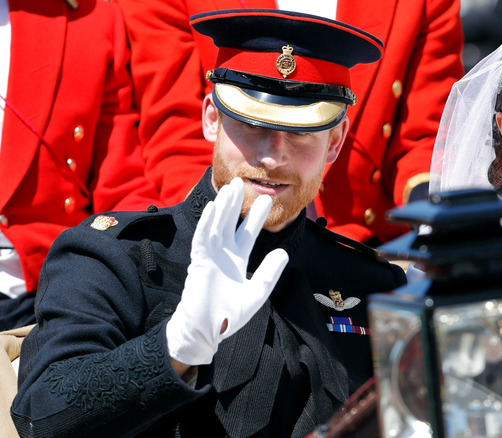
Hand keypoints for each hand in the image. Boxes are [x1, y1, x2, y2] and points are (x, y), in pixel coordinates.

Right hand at [166, 177, 288, 365]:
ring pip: (217, 226)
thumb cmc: (231, 315)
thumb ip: (270, 272)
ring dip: (223, 207)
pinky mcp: (199, 263)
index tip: (267, 200)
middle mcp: (223, 254)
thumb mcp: (258, 292)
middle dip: (237, 204)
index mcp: (236, 260)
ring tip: (231, 187)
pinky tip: (212, 209)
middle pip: (230, 223)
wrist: (209, 330)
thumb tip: (283, 252)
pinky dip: (207, 224)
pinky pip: (203, 239)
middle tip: (244, 182)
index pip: (247, 233)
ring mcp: (210, 256)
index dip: (256, 217)